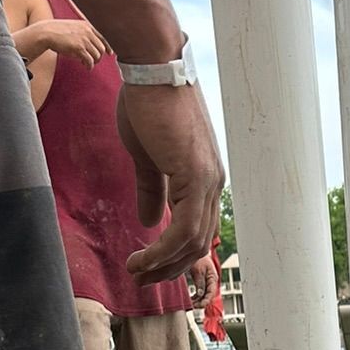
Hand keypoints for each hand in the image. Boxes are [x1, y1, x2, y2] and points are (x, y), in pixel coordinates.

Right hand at [38, 17, 108, 66]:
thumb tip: (89, 48)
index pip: (101, 37)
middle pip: (101, 48)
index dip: (107, 46)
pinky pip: (90, 61)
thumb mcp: (72, 28)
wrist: (47, 32)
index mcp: (86, 26)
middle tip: (92, 61)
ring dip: (93, 62)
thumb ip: (82, 34)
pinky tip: (86, 67)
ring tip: (86, 63)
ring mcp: (84, 39)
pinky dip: (89, 66)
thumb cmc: (57, 32)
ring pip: (97, 55)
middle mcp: (87, 32)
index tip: (110, 53)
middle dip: (98, 56)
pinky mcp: (79, 48)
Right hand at [118, 85, 224, 286]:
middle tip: (141, 281)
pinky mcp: (195, 176)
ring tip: (136, 273)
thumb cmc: (147, 102)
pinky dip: (163, 250)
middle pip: (196, 243)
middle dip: (168, 268)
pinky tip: (143, 258)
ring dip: (163, 264)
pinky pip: (183, 229)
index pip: (195, 230)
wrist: (152, 68)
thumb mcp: (147, 155)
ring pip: (191, 242)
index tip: (148, 269)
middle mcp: (213, 183)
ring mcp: (207, 180)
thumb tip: (150, 223)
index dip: (172, 255)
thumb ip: (152, 190)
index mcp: (205, 178)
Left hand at [186, 255, 215, 306]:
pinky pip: (201, 292)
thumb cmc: (199, 259)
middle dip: (201, 302)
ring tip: (191, 304)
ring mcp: (207, 283)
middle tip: (193, 306)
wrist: (196, 252)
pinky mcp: (202, 282)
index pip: (211, 293)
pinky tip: (191, 299)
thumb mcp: (199, 270)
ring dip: (198, 301)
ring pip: (204, 295)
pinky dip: (197, 297)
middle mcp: (211, 282)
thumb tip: (200, 294)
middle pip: (208, 296)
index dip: (206, 301)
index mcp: (213, 278)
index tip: (199, 305)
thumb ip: (200, 283)